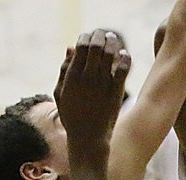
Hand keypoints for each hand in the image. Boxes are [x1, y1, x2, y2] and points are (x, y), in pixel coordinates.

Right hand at [54, 30, 132, 149]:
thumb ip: (64, 69)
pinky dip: (125, 58)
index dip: (86, 37)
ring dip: (113, 43)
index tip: (89, 38)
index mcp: (72, 76)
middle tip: (104, 35)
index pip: (81, 45)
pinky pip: (123, 69)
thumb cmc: (72, 117)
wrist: (88, 139)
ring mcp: (103, 84)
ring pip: (110, 54)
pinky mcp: (116, 92)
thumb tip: (71, 47)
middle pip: (96, 46)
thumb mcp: (60, 93)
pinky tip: (124, 55)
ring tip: (113, 41)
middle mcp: (88, 77)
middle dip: (100, 36)